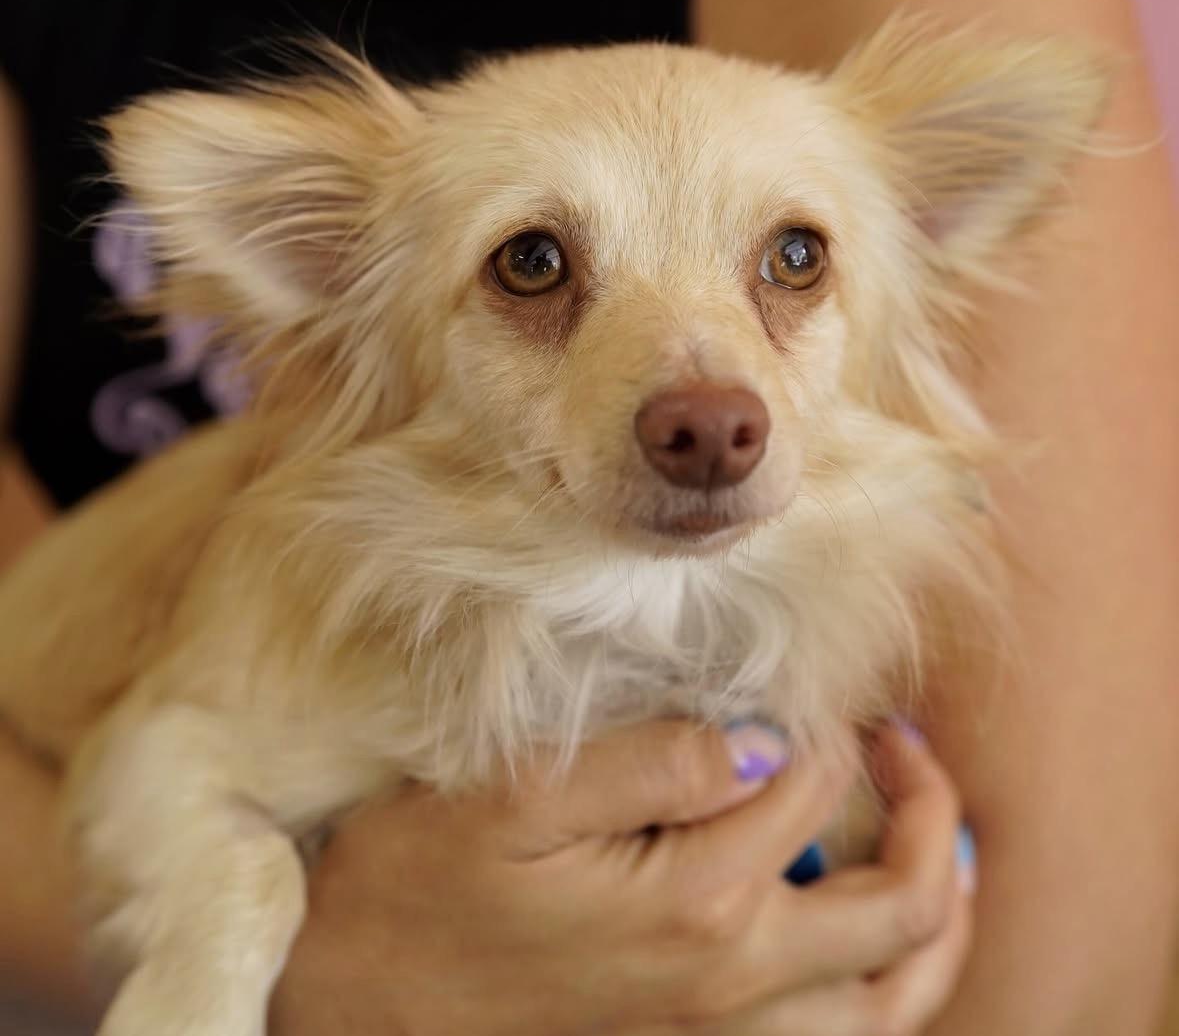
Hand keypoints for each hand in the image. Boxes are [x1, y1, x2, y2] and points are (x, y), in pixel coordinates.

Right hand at [270, 721, 971, 1034]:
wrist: (351, 1010)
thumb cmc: (420, 889)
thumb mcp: (515, 796)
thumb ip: (649, 760)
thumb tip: (756, 739)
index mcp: (697, 904)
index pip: (815, 787)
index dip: (829, 726)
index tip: (810, 694)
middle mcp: (733, 990)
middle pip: (903, 915)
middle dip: (932, 819)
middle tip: (910, 753)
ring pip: (894, 1006)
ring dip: (936, 927)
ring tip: (940, 856)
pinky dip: (883, 997)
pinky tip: (867, 953)